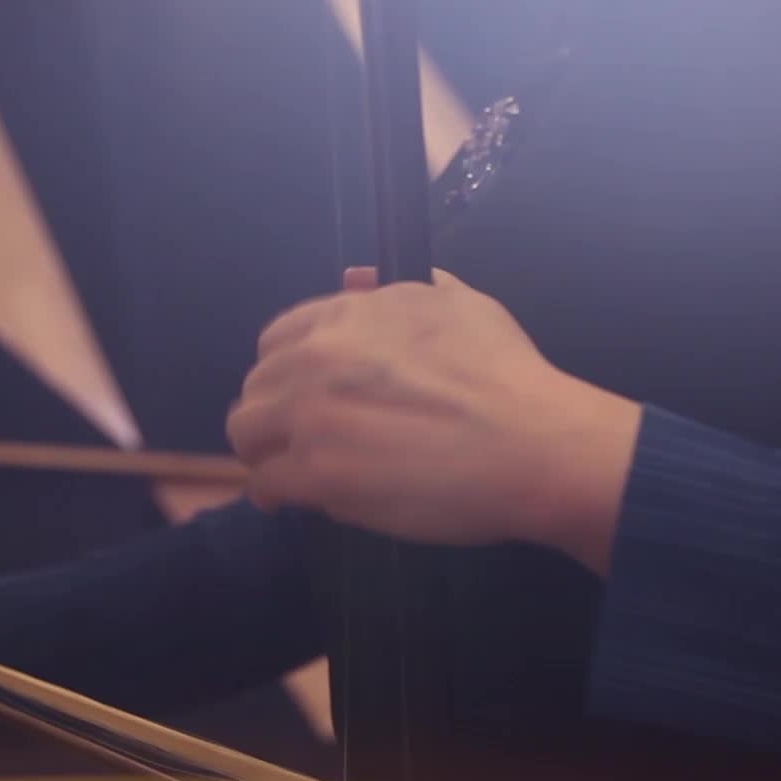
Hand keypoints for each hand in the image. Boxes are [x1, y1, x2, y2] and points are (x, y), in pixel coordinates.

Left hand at [227, 268, 640, 570]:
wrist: (533, 444)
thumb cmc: (508, 377)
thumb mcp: (463, 304)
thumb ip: (403, 289)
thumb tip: (355, 278)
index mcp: (348, 315)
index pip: (277, 338)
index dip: (289, 372)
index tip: (307, 396)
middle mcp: (318, 356)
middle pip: (256, 386)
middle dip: (273, 413)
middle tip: (301, 441)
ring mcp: (312, 415)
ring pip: (247, 433)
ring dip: (266, 451)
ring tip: (292, 472)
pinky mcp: (317, 473)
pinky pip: (266, 484)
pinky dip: (277, 494)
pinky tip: (294, 502)